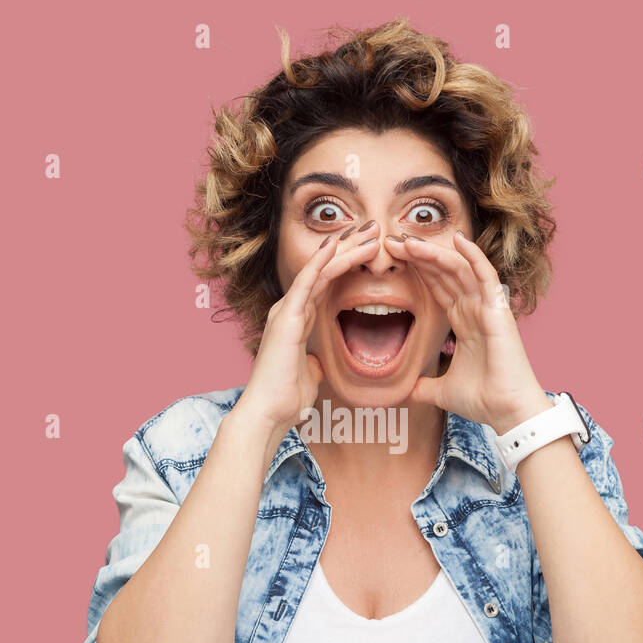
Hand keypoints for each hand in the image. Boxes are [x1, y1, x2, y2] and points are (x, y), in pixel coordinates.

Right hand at [233, 222, 382, 438]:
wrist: (268, 413)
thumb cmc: (286, 399)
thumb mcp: (307, 375)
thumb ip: (312, 363)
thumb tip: (316, 363)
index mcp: (298, 320)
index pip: (327, 282)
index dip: (348, 263)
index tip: (370, 249)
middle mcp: (291, 309)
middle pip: (325, 269)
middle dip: (351, 247)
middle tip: (375, 228)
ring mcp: (287, 310)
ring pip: (320, 269)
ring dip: (346, 248)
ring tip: (370, 231)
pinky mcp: (287, 317)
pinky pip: (307, 282)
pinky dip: (322, 261)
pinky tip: (337, 245)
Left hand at [384, 230, 550, 432]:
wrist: (506, 412)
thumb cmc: (482, 400)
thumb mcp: (440, 392)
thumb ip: (422, 387)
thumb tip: (403, 392)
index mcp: (463, 322)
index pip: (437, 287)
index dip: (417, 270)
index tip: (392, 258)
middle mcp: (475, 309)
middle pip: (444, 273)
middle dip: (418, 256)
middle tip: (391, 242)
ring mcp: (487, 307)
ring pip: (459, 269)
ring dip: (435, 253)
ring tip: (409, 240)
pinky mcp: (498, 309)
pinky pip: (485, 275)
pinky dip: (473, 256)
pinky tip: (457, 239)